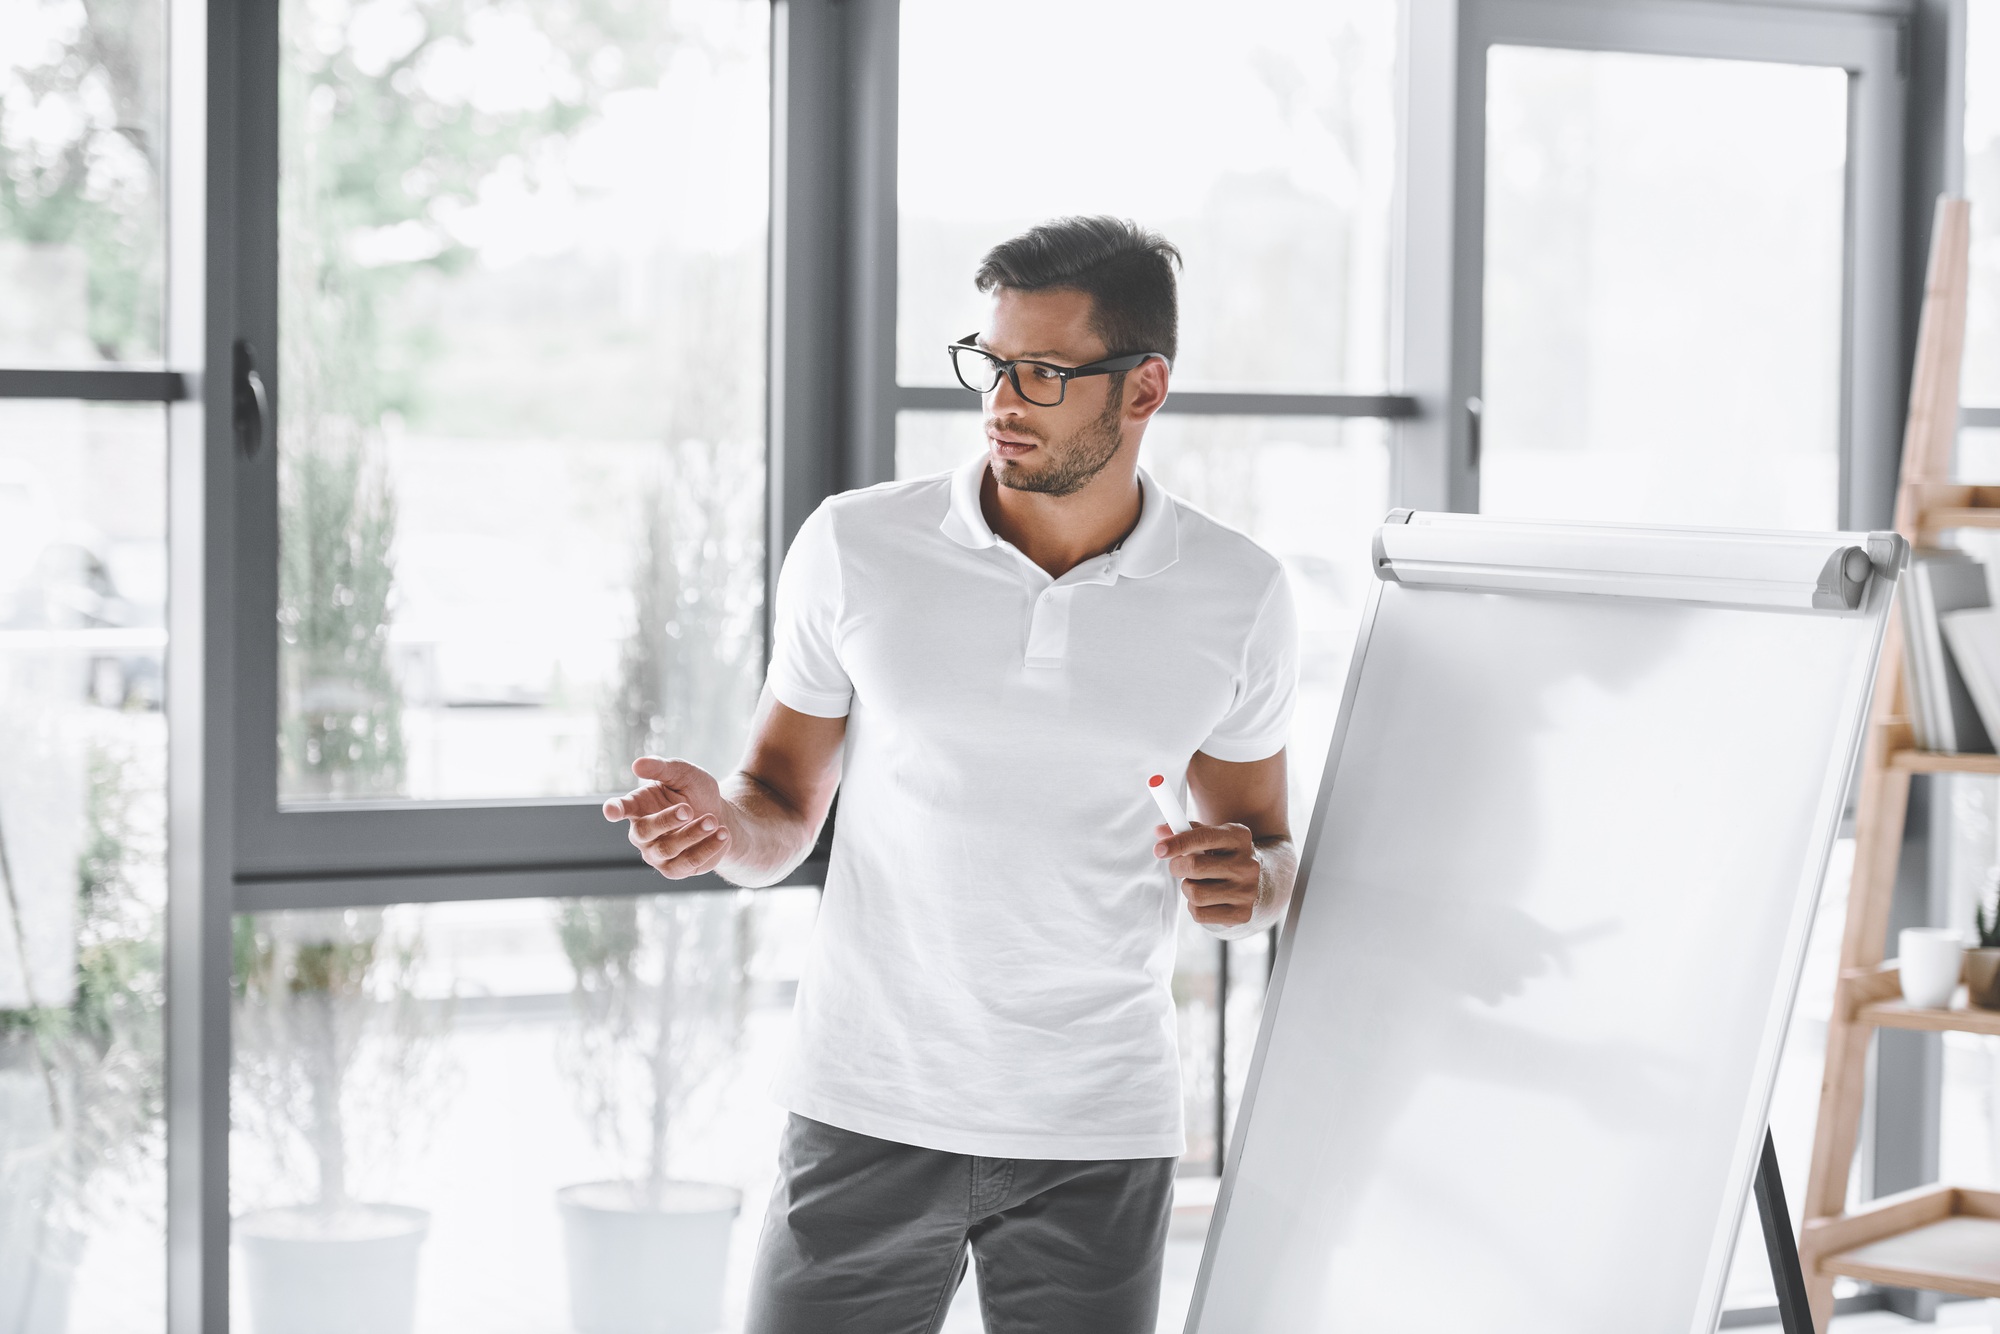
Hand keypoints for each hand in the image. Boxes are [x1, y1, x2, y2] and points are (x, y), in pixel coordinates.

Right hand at [602, 757, 731, 878]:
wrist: (720, 815)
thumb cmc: (693, 792)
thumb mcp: (683, 773)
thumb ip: (662, 768)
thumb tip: (637, 764)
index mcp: (638, 806)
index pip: (620, 808)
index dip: (614, 810)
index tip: (611, 810)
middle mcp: (642, 834)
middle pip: (644, 832)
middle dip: (666, 820)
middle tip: (688, 809)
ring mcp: (656, 855)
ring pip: (668, 850)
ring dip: (692, 834)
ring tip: (713, 821)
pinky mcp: (677, 869)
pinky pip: (689, 863)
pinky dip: (707, 848)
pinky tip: (722, 834)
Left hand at [1155, 821, 1262, 928]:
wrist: (1255, 880)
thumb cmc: (1223, 855)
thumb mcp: (1209, 837)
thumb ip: (1185, 832)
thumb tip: (1159, 831)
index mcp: (1239, 837)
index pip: (1204, 837)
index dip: (1178, 843)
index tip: (1158, 850)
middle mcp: (1247, 864)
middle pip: (1195, 866)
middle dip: (1178, 867)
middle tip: (1179, 866)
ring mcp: (1247, 891)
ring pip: (1195, 894)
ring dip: (1187, 888)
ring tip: (1198, 883)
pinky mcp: (1242, 914)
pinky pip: (1200, 914)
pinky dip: (1195, 907)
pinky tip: (1206, 900)